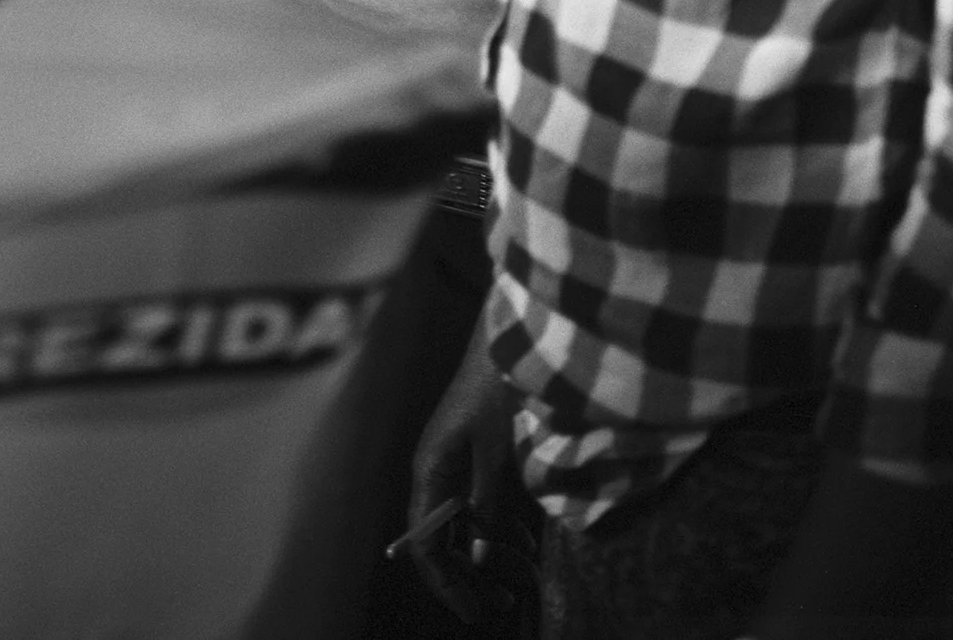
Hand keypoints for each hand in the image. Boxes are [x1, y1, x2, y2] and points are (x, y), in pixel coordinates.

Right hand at [402, 305, 527, 624]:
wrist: (512, 339)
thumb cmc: (498, 385)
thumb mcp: (496, 447)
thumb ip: (487, 499)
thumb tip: (484, 550)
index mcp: (430, 468)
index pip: (426, 543)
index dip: (447, 583)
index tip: (475, 613)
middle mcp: (436, 471)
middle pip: (443, 541)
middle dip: (471, 577)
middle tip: (503, 606)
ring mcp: (455, 464)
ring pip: (465, 527)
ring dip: (491, 557)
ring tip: (525, 581)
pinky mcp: (476, 456)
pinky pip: (480, 507)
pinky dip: (502, 531)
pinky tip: (526, 547)